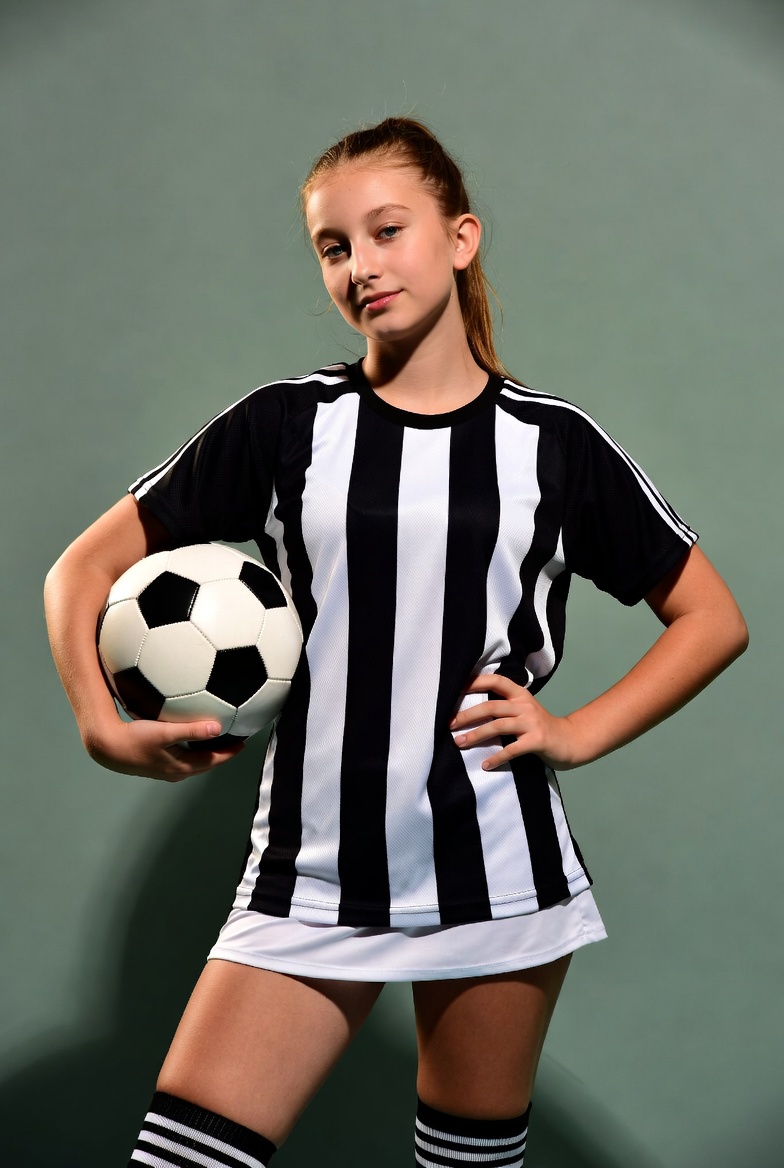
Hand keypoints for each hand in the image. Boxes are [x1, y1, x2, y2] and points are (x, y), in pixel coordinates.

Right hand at [83, 717, 244, 781]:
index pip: (214, 760)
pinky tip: (191, 736)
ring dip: (208, 751)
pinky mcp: (157, 763)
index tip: (244, 743)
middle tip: (235, 740)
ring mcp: (166, 769)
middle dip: (222, 753)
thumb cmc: (136, 739)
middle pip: (206, 762)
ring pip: (194, 761)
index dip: (230, 752)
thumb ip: (192, 730)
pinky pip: (183, 757)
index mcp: (182, 766)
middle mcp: (176, 771)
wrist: (108, 748)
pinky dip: (193, 748)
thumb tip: (218, 727)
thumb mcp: (166, 732)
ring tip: (218, 738)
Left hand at [450, 674, 579, 771]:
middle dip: (468, 715)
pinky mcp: (537, 741)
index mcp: (520, 695)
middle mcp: (525, 705)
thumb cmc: (540, 727)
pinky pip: (513, 749)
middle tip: (449, 724)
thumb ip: (504, 706)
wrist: (571, 741)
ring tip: (460, 743)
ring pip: (498, 725)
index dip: (476, 682)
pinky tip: (486, 764)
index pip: (496, 680)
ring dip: (476, 735)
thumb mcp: (524, 710)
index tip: (455, 689)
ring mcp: (532, 723)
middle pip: (491, 706)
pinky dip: (497, 757)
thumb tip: (471, 709)